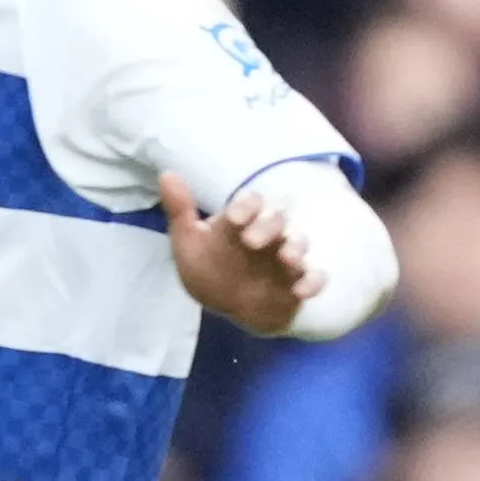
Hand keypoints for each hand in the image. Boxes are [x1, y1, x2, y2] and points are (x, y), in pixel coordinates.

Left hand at [162, 174, 324, 334]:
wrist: (230, 306)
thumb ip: (181, 212)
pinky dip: (312, 282)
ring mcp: (285, 259)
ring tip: (288, 258)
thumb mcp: (189, 244)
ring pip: (297, 244)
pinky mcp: (298, 283)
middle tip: (252, 241)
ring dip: (295, 248)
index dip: (246, 206)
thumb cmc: (210, 270)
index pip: (249, 204)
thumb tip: (167, 174)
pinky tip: (302, 290)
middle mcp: (268, 234)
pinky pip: (313, 278)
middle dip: (267, 227)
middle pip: (275, 221)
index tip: (234, 217)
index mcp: (242, 221)